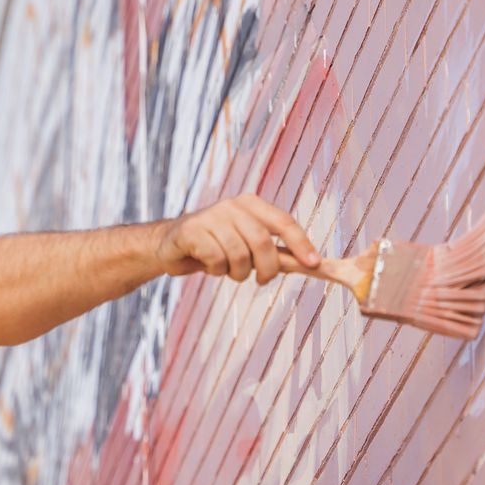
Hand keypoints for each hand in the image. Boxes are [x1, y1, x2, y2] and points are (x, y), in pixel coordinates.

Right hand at [157, 194, 321, 282]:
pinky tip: (209, 265)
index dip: (301, 243)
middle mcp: (233, 206)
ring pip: (239, 255)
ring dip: (237, 273)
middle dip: (267, 268)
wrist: (170, 245)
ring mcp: (211, 216)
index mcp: (251, 204)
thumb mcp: (248, 246)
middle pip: (263, 242)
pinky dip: (216, 270)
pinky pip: (216, 259)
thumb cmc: (216, 246)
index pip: (283, 222)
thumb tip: (310, 263)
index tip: (314, 263)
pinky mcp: (192, 230)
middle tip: (263, 280)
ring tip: (228, 270)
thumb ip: (275, 252)